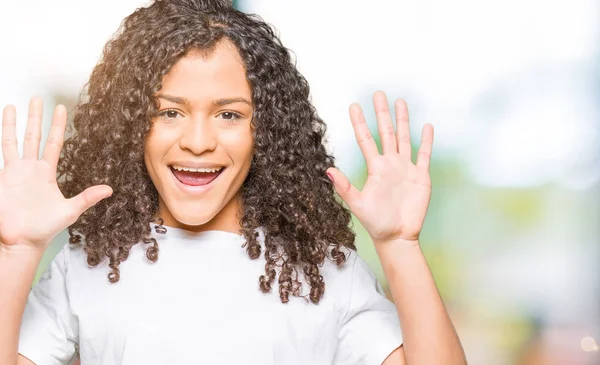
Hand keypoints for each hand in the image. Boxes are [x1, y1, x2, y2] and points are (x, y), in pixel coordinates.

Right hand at [0, 97, 111, 250]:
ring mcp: (15, 171)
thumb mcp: (70, 210)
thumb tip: (110, 189)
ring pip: (16, 140)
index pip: (54, 143)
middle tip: (39, 98)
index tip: (62, 109)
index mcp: (47, 173)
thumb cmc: (44, 229)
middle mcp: (31, 168)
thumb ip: (87, 197)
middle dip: (37, 117)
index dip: (57, 126)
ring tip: (16, 104)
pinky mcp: (3, 177)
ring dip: (15, 122)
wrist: (20, 240)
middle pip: (34, 136)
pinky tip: (3, 122)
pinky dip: (3, 137)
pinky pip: (3, 152)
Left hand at [326, 91, 432, 243]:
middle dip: (382, 113)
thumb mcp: (357, 204)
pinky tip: (426, 126)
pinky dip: (426, 141)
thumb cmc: (376, 222)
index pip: (366, 139)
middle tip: (378, 93)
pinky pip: (424, 155)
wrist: (397, 236)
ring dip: (402, 120)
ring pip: (404, 138)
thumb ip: (344, 187)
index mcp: (375, 168)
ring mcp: (406, 169)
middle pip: (386, 132)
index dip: (359, 123)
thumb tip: (327, 170)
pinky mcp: (421, 177)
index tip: (354, 106)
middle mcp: (390, 164)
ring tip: (400, 102)